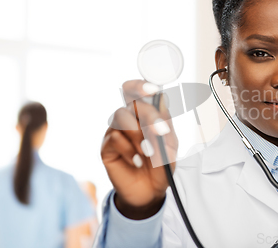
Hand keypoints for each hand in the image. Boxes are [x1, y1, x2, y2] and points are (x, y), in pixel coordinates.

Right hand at [101, 80, 177, 218]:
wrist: (150, 192)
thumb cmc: (160, 166)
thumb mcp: (170, 147)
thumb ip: (165, 126)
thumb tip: (162, 101)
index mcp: (145, 114)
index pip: (138, 91)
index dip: (142, 85)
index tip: (154, 89)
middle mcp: (129, 119)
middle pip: (129, 100)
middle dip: (148, 113)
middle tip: (161, 130)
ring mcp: (116, 131)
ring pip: (121, 117)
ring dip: (138, 134)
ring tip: (149, 152)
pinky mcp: (107, 147)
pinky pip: (114, 139)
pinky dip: (129, 150)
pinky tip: (136, 162)